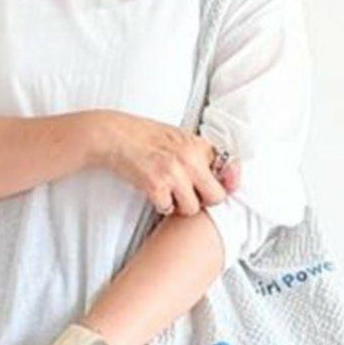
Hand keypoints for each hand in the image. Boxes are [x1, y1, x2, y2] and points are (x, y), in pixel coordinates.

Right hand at [93, 111, 242, 217]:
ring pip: (192, 208)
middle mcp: (190, 158)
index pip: (228, 172)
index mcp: (199, 145)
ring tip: (169, 193)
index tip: (212, 188)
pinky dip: (161, 205)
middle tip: (190, 195)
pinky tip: (154, 193)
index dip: (221, 184)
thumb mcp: (180, 139)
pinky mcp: (156, 185)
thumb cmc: (146, 137)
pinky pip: (168, 209)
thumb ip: (201, 156)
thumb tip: (228, 177)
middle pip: (216, 197)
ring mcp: (174, 173)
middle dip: (204, 201)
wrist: (115, 135)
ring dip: (180, 206)